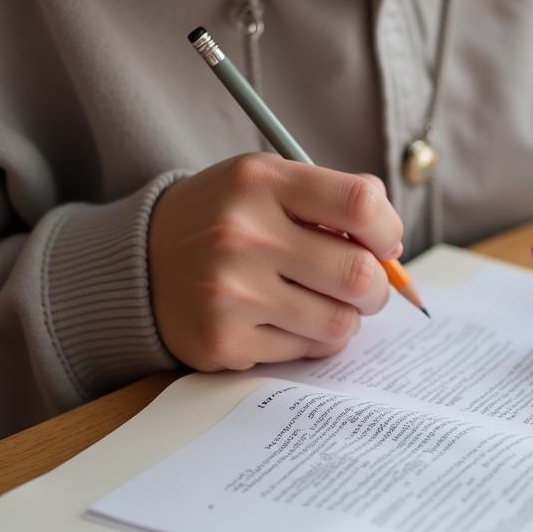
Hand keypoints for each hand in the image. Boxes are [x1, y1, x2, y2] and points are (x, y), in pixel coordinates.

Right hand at [149, 153, 402, 371]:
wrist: (140, 262)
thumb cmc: (227, 218)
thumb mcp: (269, 182)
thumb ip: (334, 199)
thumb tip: (392, 246)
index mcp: (259, 181)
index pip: (360, 204)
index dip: (389, 229)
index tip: (385, 243)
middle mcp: (241, 234)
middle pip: (358, 273)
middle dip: (378, 286)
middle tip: (366, 285)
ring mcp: (229, 293)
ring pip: (339, 322)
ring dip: (347, 317)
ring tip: (325, 302)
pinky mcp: (222, 342)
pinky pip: (306, 350)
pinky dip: (311, 339)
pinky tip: (287, 320)